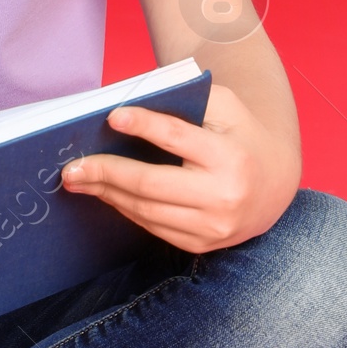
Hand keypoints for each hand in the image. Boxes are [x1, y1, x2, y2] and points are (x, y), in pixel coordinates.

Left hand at [60, 84, 298, 253]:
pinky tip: (107, 194)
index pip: (179, 138)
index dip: (144, 125)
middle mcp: (223, 196)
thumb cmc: (239, 135)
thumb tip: (124, 108)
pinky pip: (154, 228)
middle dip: (106, 173)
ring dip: (108, 194)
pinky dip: (126, 209)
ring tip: (79, 180)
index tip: (112, 116)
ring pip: (147, 211)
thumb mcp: (224, 107)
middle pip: (151, 184)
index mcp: (230, 156)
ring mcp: (213, 227)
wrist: (275, 184)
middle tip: (72, 167)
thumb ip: (183, 102)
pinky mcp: (202, 245)